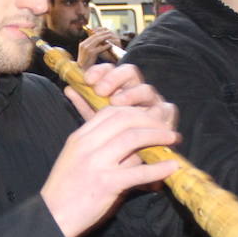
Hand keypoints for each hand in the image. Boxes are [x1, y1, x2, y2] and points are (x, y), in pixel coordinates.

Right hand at [42, 98, 180, 236]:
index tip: (150, 118)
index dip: (135, 111)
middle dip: (150, 121)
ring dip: (158, 137)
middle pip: (125, 119)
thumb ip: (101, 149)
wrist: (51, 218)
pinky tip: (171, 167)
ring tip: (173, 140)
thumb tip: (135, 148)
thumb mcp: (77, 160)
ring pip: (133, 138)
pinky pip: (138, 171)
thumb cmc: (66, 191)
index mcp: (79, 137)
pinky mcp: (106, 184)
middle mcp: (87, 145)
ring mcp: (96, 163)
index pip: (110, 112)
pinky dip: (158, 168)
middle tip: (166, 128)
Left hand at [63, 63, 177, 133]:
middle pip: (131, 72)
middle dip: (115, 78)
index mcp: (120, 88)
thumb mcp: (96, 123)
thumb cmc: (112, 142)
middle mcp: (137, 91)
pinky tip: (146, 118)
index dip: (101, 70)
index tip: (87, 79)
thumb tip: (69, 87)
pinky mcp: (168, 117)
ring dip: (131, 94)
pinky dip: (157, 114)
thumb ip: (85, 105)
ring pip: (146, 89)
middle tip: (100, 90)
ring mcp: (153, 103)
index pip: (111, 70)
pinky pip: (167, 110)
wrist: (127, 166)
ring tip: (117, 103)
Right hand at [76, 28, 122, 68]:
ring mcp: (87, 49)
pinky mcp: (91, 53)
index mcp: (82, 44)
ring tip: (110, 36)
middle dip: (103, 33)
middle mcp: (84, 45)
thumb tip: (97, 42)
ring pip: (98, 40)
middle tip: (109, 32)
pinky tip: (110, 45)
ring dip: (105, 37)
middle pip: (95, 36)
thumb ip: (89, 47)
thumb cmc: (85, 64)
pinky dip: (106, 46)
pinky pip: (100, 48)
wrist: (81, 71)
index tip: (105, 31)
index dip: (99, 33)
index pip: (91, 36)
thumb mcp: (85, 53)